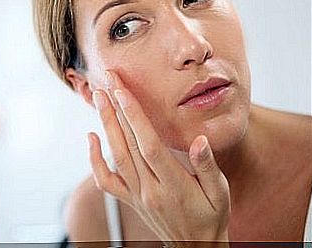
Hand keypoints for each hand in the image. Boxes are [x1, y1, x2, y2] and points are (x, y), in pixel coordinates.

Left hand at [88, 70, 230, 242]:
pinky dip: (94, 159)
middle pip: (128, 145)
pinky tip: (91, 137)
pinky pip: (105, 180)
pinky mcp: (129, 199)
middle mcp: (150, 190)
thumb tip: (200, 140)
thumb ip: (208, 167)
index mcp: (173, 186)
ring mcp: (136, 195)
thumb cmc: (211, 216)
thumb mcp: (220, 194)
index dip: (135, 118)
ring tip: (99, 97)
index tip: (123, 92)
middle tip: (108, 81)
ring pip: (116, 156)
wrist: (195, 246)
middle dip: (117, 109)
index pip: (149, 146)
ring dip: (106, 124)